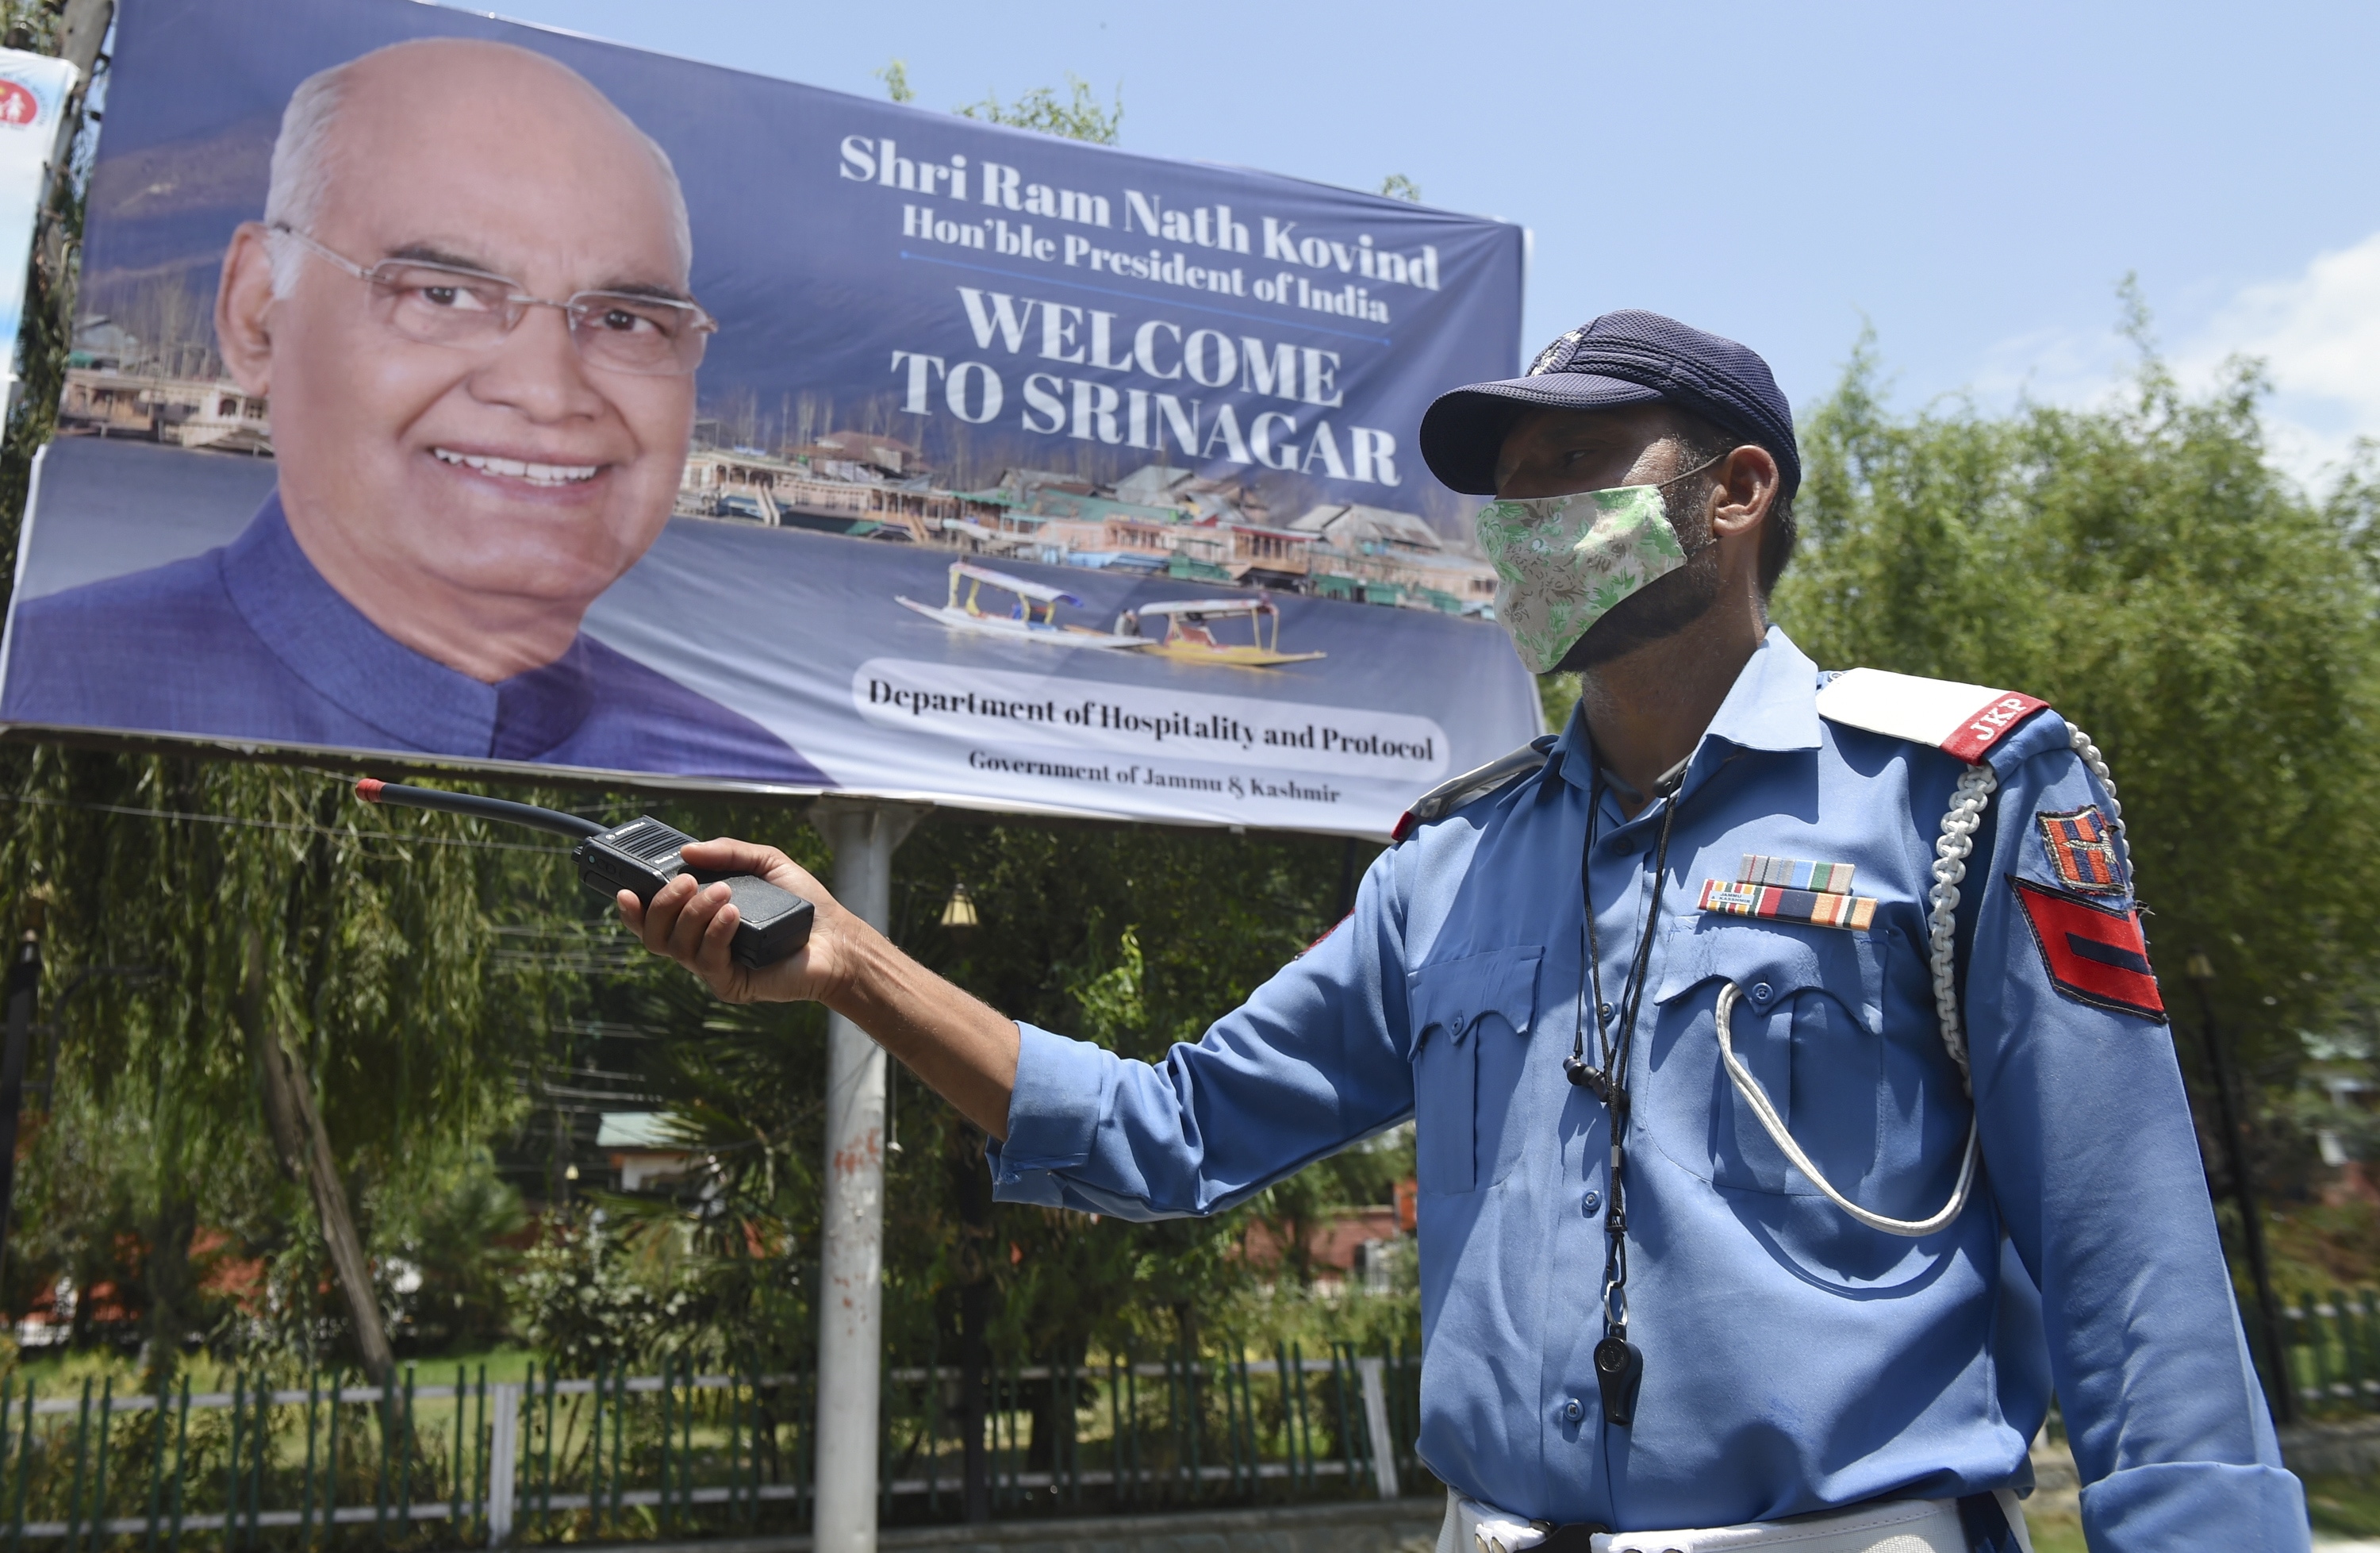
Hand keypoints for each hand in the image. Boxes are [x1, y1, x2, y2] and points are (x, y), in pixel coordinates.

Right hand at [618, 838, 866, 1005]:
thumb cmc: (802, 904)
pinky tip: (733, 914)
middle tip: (687, 882)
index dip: (632, 909)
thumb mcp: (766, 862)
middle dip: (663, 904)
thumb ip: (728, 852)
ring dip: (694, 914)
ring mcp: (714, 968)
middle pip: (655, 935)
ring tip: (724, 893)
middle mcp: (701, 945)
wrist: (838, 938)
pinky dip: (716, 933)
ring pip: (677, 947)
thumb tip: (687, 850)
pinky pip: (708, 962)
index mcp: (700, 920)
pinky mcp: (732, 985)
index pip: (653, 920)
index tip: (624, 890)